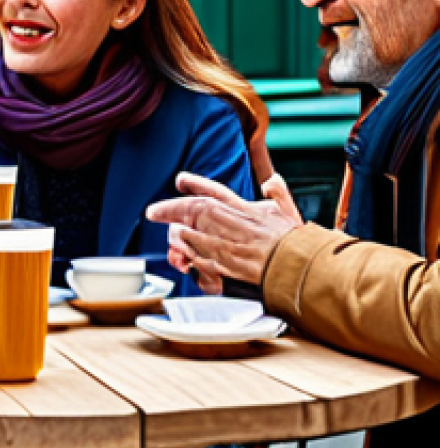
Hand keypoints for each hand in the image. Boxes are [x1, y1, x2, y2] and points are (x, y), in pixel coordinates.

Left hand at [145, 172, 301, 293]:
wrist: (293, 266)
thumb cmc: (294, 243)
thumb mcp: (289, 212)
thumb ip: (279, 194)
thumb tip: (272, 181)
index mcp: (243, 208)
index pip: (212, 190)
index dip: (194, 184)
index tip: (180, 181)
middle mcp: (227, 223)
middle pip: (190, 210)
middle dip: (168, 210)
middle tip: (153, 212)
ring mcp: (221, 244)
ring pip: (188, 234)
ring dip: (177, 234)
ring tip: (170, 234)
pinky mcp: (219, 265)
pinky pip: (195, 258)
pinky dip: (187, 256)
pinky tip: (181, 255)